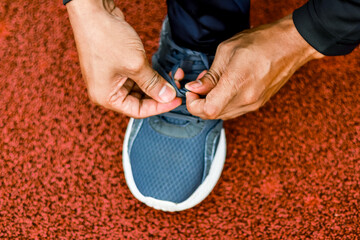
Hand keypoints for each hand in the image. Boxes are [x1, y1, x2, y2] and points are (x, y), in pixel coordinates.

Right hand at [67, 0, 180, 117]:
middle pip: (138, 101)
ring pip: (138, 88)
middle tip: (175, 89)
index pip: (138, 111)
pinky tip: (160, 72)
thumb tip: (167, 96)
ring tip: (170, 79)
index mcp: (106, 97)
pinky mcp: (116, 66)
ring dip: (154, 84)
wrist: (93, 11)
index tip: (175, 101)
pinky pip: (135, 77)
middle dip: (157, 95)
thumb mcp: (135, 65)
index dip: (159, 107)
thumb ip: (153, 83)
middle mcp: (106, 90)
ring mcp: (111, 78)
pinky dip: (148, 75)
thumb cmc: (105, 37)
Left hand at [184, 15, 323, 119]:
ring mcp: (254, 104)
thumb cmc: (262, 42)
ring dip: (211, 104)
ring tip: (212, 84)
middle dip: (199, 103)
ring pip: (223, 114)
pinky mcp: (258, 104)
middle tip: (199, 86)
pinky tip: (224, 89)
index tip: (191, 92)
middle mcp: (246, 100)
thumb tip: (195, 87)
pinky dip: (223, 103)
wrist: (290, 45)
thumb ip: (210, 75)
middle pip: (213, 115)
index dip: (193, 104)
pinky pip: (233, 110)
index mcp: (237, 84)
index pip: (208, 110)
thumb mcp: (227, 51)